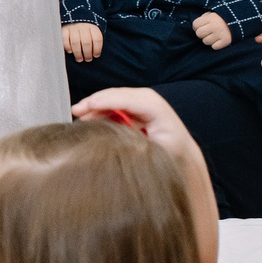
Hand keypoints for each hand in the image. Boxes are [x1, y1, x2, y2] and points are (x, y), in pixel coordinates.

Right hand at [61, 22, 102, 61]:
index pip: (97, 39)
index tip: (96, 56)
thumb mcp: (93, 33)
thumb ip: (95, 42)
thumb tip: (95, 55)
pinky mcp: (64, 29)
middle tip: (88, 59)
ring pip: (75, 42)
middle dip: (87, 53)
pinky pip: (65, 40)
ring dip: (78, 53)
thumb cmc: (86, 31)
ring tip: (79, 59)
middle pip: (86, 42)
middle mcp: (83, 26)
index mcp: (93, 27)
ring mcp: (73, 27)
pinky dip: (67, 47)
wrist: (74, 19)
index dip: (97, 49)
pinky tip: (70, 51)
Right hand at [71, 84, 217, 262]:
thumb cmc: (171, 219)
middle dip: (107, 103)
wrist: (199, 248)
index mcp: (176, 141)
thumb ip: (118, 153)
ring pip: (140, 116)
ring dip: (111, 115)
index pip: (145, 100)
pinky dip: (118, 129)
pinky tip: (100, 140)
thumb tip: (84, 133)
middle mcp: (179, 140)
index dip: (111, 97)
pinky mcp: (168, 157)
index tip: (82, 109)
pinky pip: (141, 131)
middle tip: (78, 114)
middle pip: (141, 103)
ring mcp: (175, 148)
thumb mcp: (139, 181)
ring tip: (84, 126)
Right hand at [71, 85, 191, 162]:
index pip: (135, 101)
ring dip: (99, 103)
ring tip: (80, 114)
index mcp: (164, 118)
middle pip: (126, 95)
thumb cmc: (170, 165)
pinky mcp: (142, 112)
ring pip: (121, 98)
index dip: (111, 101)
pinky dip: (104, 108)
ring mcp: (150, 108)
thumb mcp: (152, 160)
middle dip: (99, 99)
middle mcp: (158, 108)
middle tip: (77, 110)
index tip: (90, 106)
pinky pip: (120, 105)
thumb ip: (132, 146)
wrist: (184, 167)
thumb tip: (105, 138)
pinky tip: (91, 116)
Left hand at [192, 12, 231, 50]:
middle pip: (199, 34)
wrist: (239, 22)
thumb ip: (204, 18)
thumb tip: (195, 26)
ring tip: (214, 36)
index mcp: (210, 18)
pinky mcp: (226, 41)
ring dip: (209, 40)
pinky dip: (216, 45)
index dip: (197, 26)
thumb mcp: (213, 14)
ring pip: (205, 41)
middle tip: (208, 32)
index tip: (202, 26)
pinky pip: (214, 47)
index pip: (195, 24)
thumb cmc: (222, 19)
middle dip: (202, 34)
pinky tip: (219, 40)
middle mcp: (214, 26)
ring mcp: (220, 34)